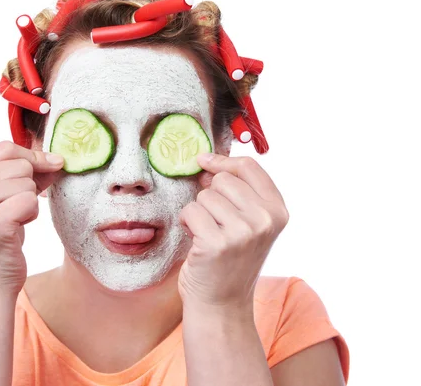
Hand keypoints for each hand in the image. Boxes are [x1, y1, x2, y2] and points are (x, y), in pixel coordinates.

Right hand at [0, 140, 63, 295]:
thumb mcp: (4, 199)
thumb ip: (23, 174)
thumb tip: (55, 159)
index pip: (5, 148)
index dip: (33, 156)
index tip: (52, 165)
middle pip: (19, 163)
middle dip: (29, 186)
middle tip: (16, 210)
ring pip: (27, 182)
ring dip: (29, 203)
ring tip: (12, 222)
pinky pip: (30, 201)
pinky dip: (30, 216)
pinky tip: (16, 231)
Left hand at [178, 153, 288, 312]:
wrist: (221, 304)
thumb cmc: (230, 260)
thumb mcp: (249, 224)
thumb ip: (239, 193)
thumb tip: (208, 163)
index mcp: (278, 211)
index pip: (249, 166)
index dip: (222, 161)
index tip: (204, 161)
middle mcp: (265, 220)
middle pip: (223, 179)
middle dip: (210, 195)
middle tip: (213, 220)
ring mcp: (242, 232)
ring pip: (205, 195)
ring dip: (198, 212)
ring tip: (207, 234)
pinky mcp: (216, 243)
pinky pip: (190, 211)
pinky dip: (187, 222)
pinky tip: (196, 240)